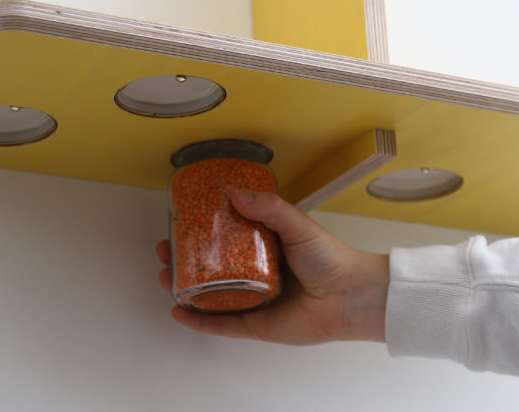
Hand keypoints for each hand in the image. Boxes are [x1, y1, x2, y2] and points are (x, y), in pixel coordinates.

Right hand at [156, 189, 388, 344]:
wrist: (352, 296)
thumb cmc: (330, 258)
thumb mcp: (297, 224)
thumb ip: (269, 208)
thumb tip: (234, 193)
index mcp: (265, 247)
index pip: (225, 238)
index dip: (200, 232)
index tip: (179, 223)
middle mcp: (256, 273)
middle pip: (211, 267)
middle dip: (184, 260)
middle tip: (166, 251)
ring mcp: (254, 300)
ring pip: (211, 295)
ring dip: (185, 287)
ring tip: (166, 277)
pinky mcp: (256, 325)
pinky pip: (222, 324)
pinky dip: (199, 320)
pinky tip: (179, 311)